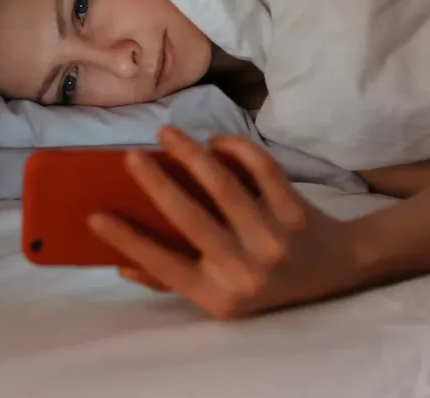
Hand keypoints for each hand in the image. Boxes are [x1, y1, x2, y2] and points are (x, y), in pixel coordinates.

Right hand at [88, 127, 363, 319]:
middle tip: (129, 157)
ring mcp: (273, 239)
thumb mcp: (219, 294)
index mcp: (219, 295)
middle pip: (191, 219)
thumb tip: (121, 263)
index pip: (163, 266)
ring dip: (190, 155)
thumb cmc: (264, 281)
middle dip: (156, 184)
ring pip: (224, 187)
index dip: (127, 241)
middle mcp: (245, 270)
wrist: (334, 271)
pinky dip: (236, 149)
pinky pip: (261, 170)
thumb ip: (172, 280)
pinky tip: (215, 141)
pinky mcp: (295, 210)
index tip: (95, 215)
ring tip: (167, 134)